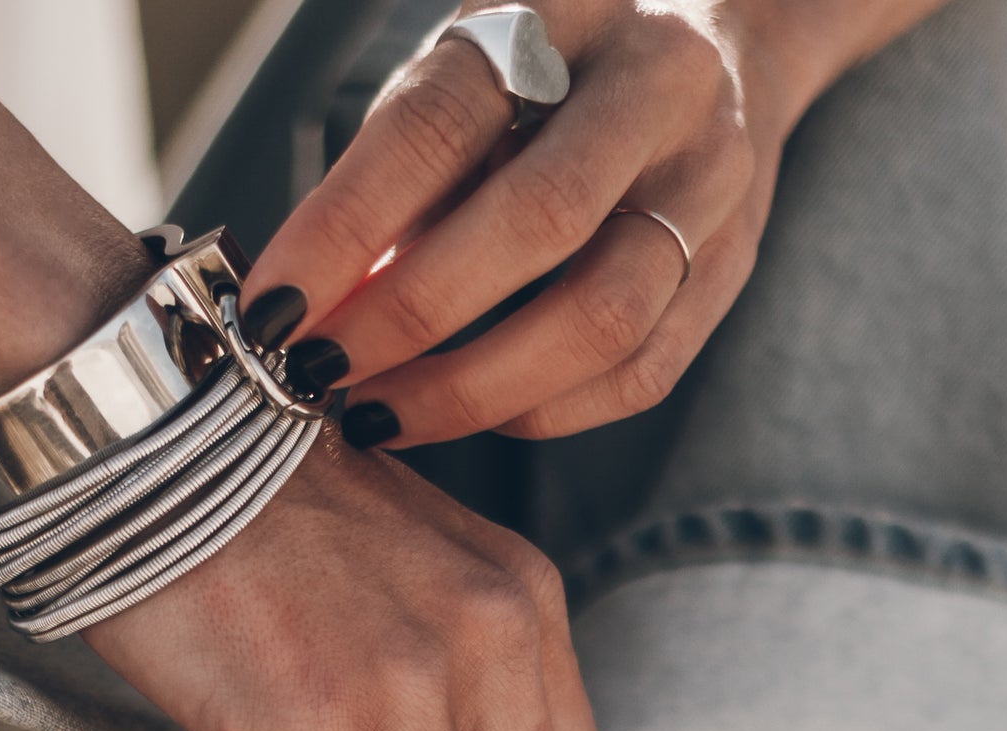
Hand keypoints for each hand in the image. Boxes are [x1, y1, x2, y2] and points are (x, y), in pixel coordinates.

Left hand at [243, 0, 930, 446]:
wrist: (726, 36)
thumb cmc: (557, 64)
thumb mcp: (471, 68)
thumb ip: (401, 170)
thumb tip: (315, 301)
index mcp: (570, 10)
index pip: (443, 123)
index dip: (349, 223)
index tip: (273, 305)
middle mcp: (660, 89)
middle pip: (539, 221)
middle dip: (411, 316)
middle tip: (320, 372)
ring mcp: (713, 184)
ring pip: (602, 317)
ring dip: (474, 389)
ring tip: (381, 414)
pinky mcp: (732, 268)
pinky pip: (639, 373)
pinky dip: (543, 411)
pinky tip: (472, 414)